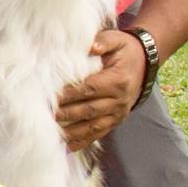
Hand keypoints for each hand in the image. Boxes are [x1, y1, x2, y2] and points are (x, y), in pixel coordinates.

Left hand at [56, 30, 142, 150]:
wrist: (143, 62)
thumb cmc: (124, 50)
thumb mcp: (116, 40)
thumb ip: (102, 41)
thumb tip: (90, 46)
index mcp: (117, 81)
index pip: (89, 89)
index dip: (70, 93)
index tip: (50, 96)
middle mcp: (119, 100)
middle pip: (88, 110)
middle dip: (65, 113)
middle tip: (44, 116)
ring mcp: (118, 113)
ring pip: (92, 126)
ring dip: (71, 132)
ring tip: (51, 135)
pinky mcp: (115, 121)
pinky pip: (98, 134)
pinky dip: (81, 142)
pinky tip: (65, 147)